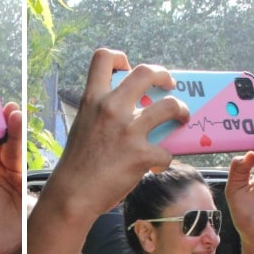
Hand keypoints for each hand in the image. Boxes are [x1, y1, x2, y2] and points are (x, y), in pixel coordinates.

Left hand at [0, 102, 22, 253]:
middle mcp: (7, 171)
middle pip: (11, 143)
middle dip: (11, 125)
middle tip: (11, 110)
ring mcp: (19, 182)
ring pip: (20, 155)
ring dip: (19, 138)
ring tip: (16, 120)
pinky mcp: (28, 197)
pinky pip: (30, 180)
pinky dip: (27, 167)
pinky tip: (23, 155)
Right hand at [43, 49, 188, 219]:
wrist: (72, 196)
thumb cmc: (77, 165)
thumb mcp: (83, 127)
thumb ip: (103, 113)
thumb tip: (134, 110)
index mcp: (92, 100)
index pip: (103, 58)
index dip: (121, 58)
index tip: (128, 68)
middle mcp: (111, 109)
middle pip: (146, 72)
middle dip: (164, 75)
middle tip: (168, 85)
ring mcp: (128, 131)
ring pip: (171, 104)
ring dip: (182, 110)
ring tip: (182, 118)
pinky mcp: (141, 154)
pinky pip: (167, 150)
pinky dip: (165, 158)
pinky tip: (157, 164)